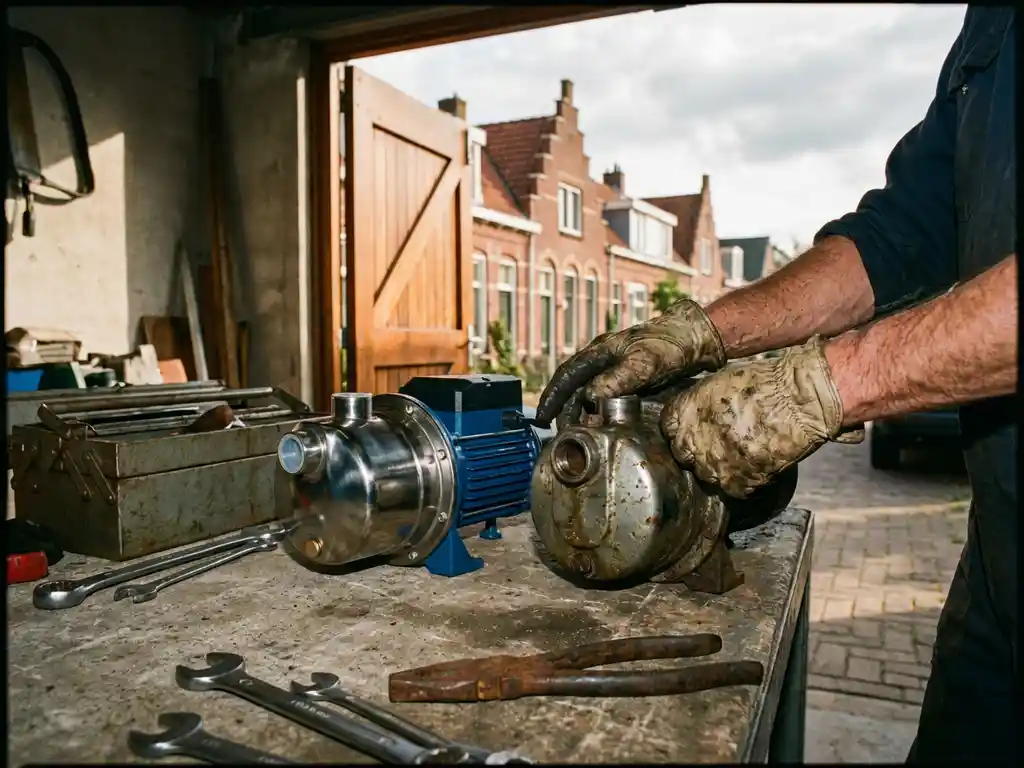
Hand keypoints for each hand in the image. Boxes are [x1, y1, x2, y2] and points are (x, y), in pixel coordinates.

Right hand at [535, 298, 726, 425]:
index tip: (543, 417)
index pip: (568, 375)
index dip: (553, 396)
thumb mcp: (644, 364)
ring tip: (575, 431)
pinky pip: (604, 394)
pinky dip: (596, 409)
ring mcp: (616, 367)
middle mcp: (604, 358)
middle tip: (557, 431)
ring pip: (588, 391)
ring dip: (579, 411)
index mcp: (601, 351)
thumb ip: (617, 380)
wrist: (697, 338)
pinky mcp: (629, 377)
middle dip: (563, 408)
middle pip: (574, 386)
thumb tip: (589, 397)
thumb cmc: (671, 345)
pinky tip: (598, 421)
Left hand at [659, 337, 863, 497]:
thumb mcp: (719, 382)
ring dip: (720, 469)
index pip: (668, 429)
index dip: (682, 430)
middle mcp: (692, 439)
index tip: (693, 431)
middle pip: (684, 456)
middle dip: (698, 452)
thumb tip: (693, 414)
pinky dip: (743, 481)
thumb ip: (699, 403)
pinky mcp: (737, 481)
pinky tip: (755, 466)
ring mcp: (713, 463)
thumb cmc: (764, 382)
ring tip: (741, 454)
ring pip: (707, 476)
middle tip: (720, 444)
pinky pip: (733, 490)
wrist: (798, 398)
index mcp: (684, 411)